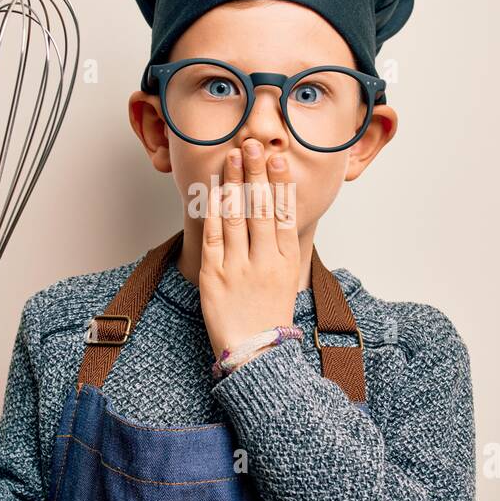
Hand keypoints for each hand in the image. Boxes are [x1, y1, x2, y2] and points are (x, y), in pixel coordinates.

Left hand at [200, 137, 301, 363]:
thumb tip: (276, 215)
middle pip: (260, 208)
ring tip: (233, 157)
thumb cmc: (268, 317)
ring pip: (237, 217)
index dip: (279, 183)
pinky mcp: (214, 277)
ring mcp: (238, 268)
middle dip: (256, 174)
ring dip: (234, 183)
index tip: (276, 158)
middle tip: (252, 145)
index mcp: (285, 261)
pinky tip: (214, 190)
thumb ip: (279, 249)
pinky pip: (213, 236)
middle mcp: (264, 261)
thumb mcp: (285, 281)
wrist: (255, 355)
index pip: (282, 214)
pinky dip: (214, 210)